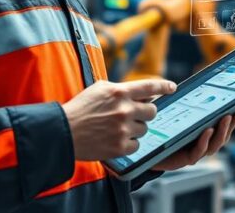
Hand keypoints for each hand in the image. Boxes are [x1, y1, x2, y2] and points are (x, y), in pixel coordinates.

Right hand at [61, 78, 175, 160]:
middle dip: (145, 112)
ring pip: (145, 129)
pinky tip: (115, 139)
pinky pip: (137, 145)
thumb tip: (141, 94)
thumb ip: (121, 89)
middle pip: (152, 111)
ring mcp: (123, 129)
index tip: (172, 87)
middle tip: (134, 115)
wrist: (62, 131)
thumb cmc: (80, 108)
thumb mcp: (99, 89)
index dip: (164, 86)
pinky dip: (129, 143)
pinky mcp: (119, 147)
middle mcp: (124, 110)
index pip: (150, 87)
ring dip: (135, 128)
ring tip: (118, 128)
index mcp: (119, 92)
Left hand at [152, 106, 234, 170]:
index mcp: (203, 132)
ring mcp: (196, 152)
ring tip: (225, 118)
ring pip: (215, 144)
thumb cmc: (162, 130)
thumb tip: (191, 83)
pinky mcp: (186, 159)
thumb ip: (185, 102)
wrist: (146, 150)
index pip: (223, 124)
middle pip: (223, 135)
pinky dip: (205, 142)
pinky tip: (207, 131)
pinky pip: (199, 152)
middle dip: (232, 123)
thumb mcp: (175, 112)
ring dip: (221, 131)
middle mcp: (203, 143)